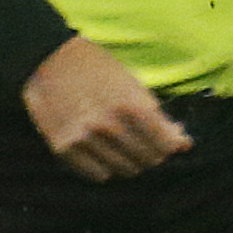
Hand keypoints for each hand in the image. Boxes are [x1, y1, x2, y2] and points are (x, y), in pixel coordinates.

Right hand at [22, 36, 190, 180]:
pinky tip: (100, 150)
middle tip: (141, 142)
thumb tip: (184, 143)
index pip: (165, 145)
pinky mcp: (64, 148)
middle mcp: (109, 125)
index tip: (165, 142)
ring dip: (127, 160)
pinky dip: (104, 166)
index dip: (169, 146)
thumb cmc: (96, 68)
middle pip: (147, 160)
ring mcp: (85, 138)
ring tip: (119, 144)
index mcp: (131, 105)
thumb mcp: (132, 84)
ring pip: (123, 170)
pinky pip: (97, 174)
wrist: (48, 59)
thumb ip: (158, 116)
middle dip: (150, 153)